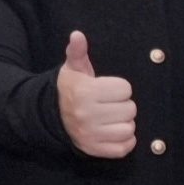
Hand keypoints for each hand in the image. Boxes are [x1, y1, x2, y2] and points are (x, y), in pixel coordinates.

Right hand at [58, 29, 138, 157]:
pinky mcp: (94, 150)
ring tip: (112, 118)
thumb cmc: (70, 88)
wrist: (53, 115)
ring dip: (125, 123)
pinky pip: (123, 148)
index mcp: (85, 92)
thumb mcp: (73, 68)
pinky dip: (125, 141)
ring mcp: (90, 135)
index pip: (125, 89)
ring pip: (129, 129)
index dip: (119, 88)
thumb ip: (78, 51)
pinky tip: (114, 131)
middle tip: (109, 104)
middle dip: (123, 105)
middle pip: (130, 109)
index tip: (106, 90)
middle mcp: (87, 115)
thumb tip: (77, 35)